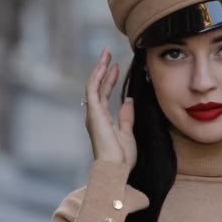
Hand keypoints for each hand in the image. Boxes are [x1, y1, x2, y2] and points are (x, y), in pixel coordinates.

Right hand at [84, 47, 136, 169]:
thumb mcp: (128, 133)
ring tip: (106, 53)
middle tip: (108, 53)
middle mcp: (94, 115)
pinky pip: (94, 89)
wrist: (116, 169)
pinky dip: (98, 76)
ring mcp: (93, 114)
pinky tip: (105, 65)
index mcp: (102, 120)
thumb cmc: (122, 158)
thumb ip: (126, 117)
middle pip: (97, 86)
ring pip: (94, 85)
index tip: (116, 67)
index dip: (110, 80)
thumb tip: (128, 100)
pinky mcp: (94, 113)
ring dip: (100, 68)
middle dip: (103, 69)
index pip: (104, 94)